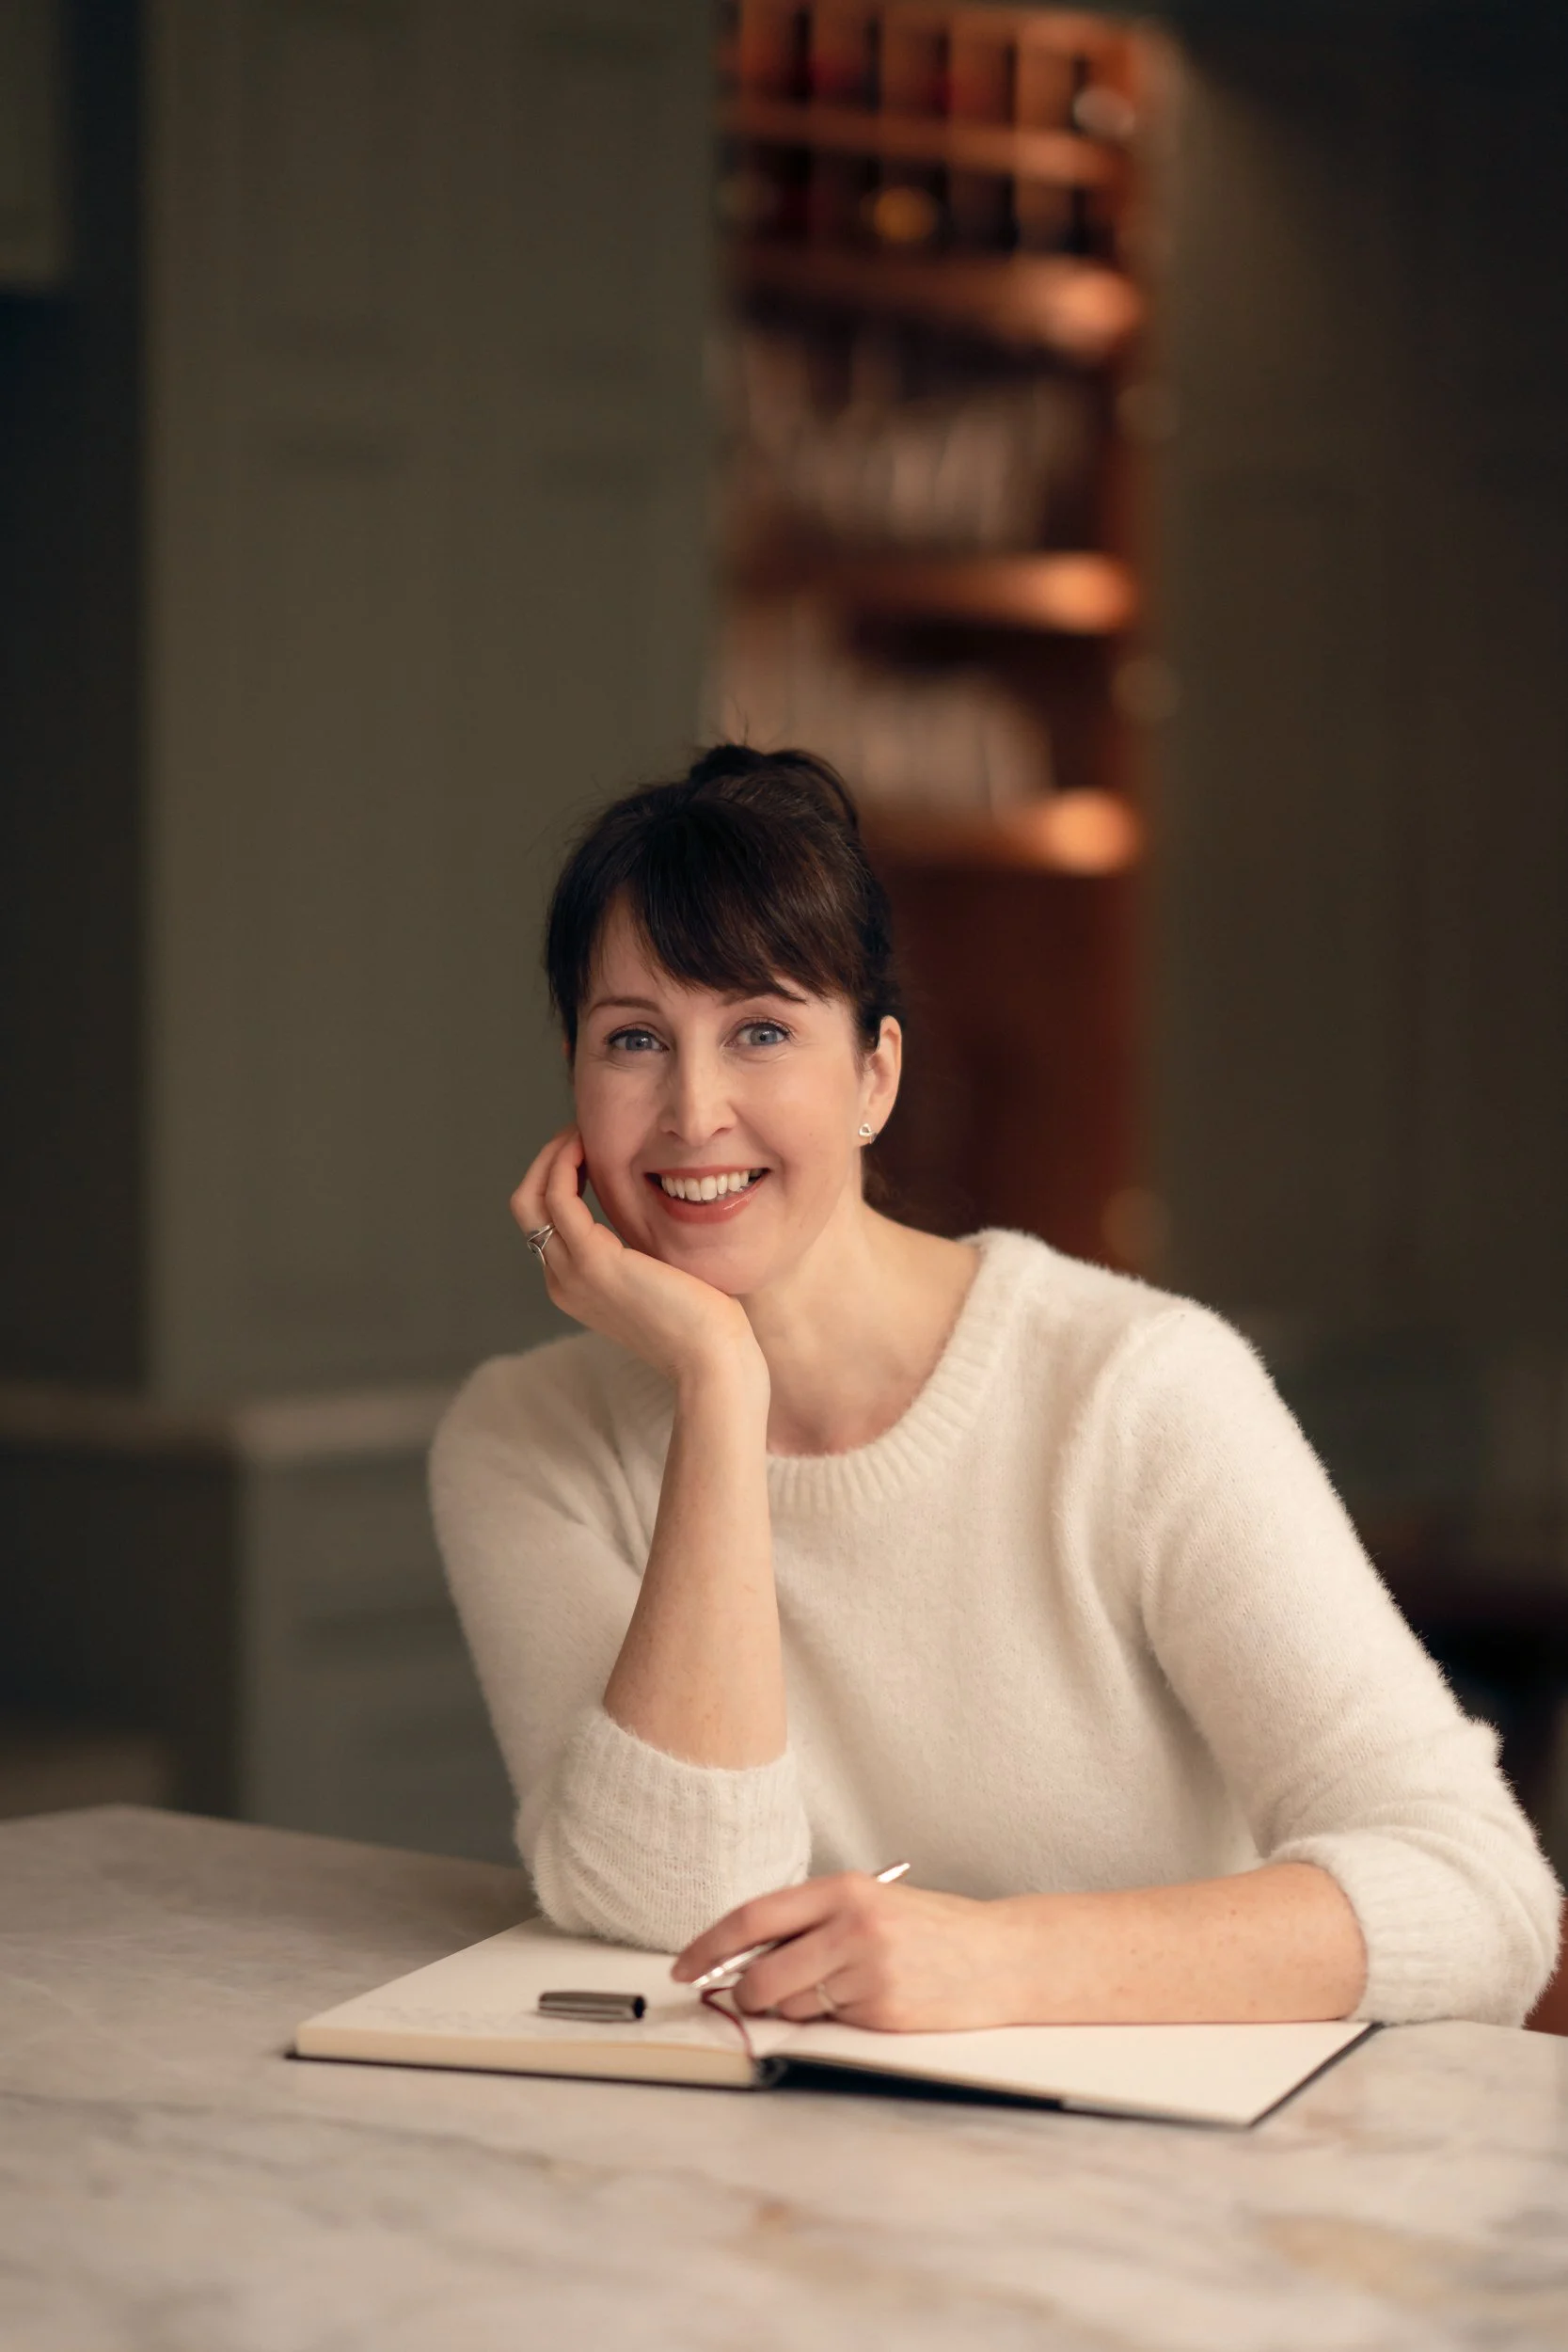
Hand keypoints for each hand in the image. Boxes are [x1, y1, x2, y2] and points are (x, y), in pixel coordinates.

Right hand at [511, 1128, 765, 1394]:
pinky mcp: (593, 1261)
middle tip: (580, 1132)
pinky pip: (559, 1197)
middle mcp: (562, 1281)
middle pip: (526, 1206)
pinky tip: (592, 1146)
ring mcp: (571, 1273)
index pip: (545, 1221)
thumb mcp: (662, 1275)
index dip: (559, 1177)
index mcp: (574, 1286)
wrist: (712, 1361)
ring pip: (532, 1198)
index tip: (589, 1147)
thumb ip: (643, 1247)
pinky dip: (567, 1163)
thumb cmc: (703, 1323)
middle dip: (547, 1162)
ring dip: (554, 1155)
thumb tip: (652, 1208)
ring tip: (584, 1130)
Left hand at [671, 1873, 1023, 2032]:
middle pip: (761, 1975)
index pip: (754, 1917)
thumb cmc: (931, 1929)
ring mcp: (868, 1973)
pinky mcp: (882, 2014)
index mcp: (845, 1890)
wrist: (1001, 1957)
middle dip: (744, 1994)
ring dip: (793, 2008)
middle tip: (748, 1996)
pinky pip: (828, 2025)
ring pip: (791, 2005)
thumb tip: (742, 1956)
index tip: (685, 1964)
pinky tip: (864, 2002)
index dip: (709, 1945)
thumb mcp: (870, 1904)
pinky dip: (831, 2020)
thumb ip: (811, 1923)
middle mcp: (853, 1927)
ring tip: (835, 1989)